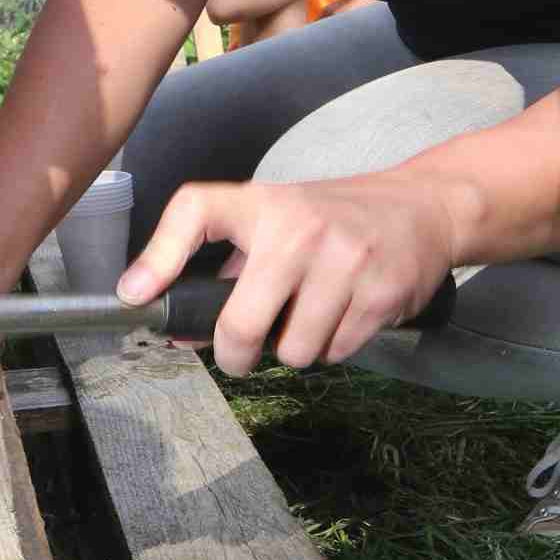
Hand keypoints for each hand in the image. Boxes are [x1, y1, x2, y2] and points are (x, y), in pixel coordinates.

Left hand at [118, 175, 457, 377]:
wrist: (423, 207)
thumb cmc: (334, 220)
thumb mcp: (278, 222)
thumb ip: (225, 274)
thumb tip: (177, 334)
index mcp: (263, 205)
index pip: (195, 210)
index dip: (158, 256)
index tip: (136, 297)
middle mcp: (300, 228)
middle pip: (241, 325)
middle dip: (236, 355)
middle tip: (244, 352)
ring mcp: (344, 259)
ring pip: (293, 352)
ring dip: (297, 349)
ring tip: (312, 317)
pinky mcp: (381, 291)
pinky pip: (336, 352)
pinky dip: (335, 346)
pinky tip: (346, 314)